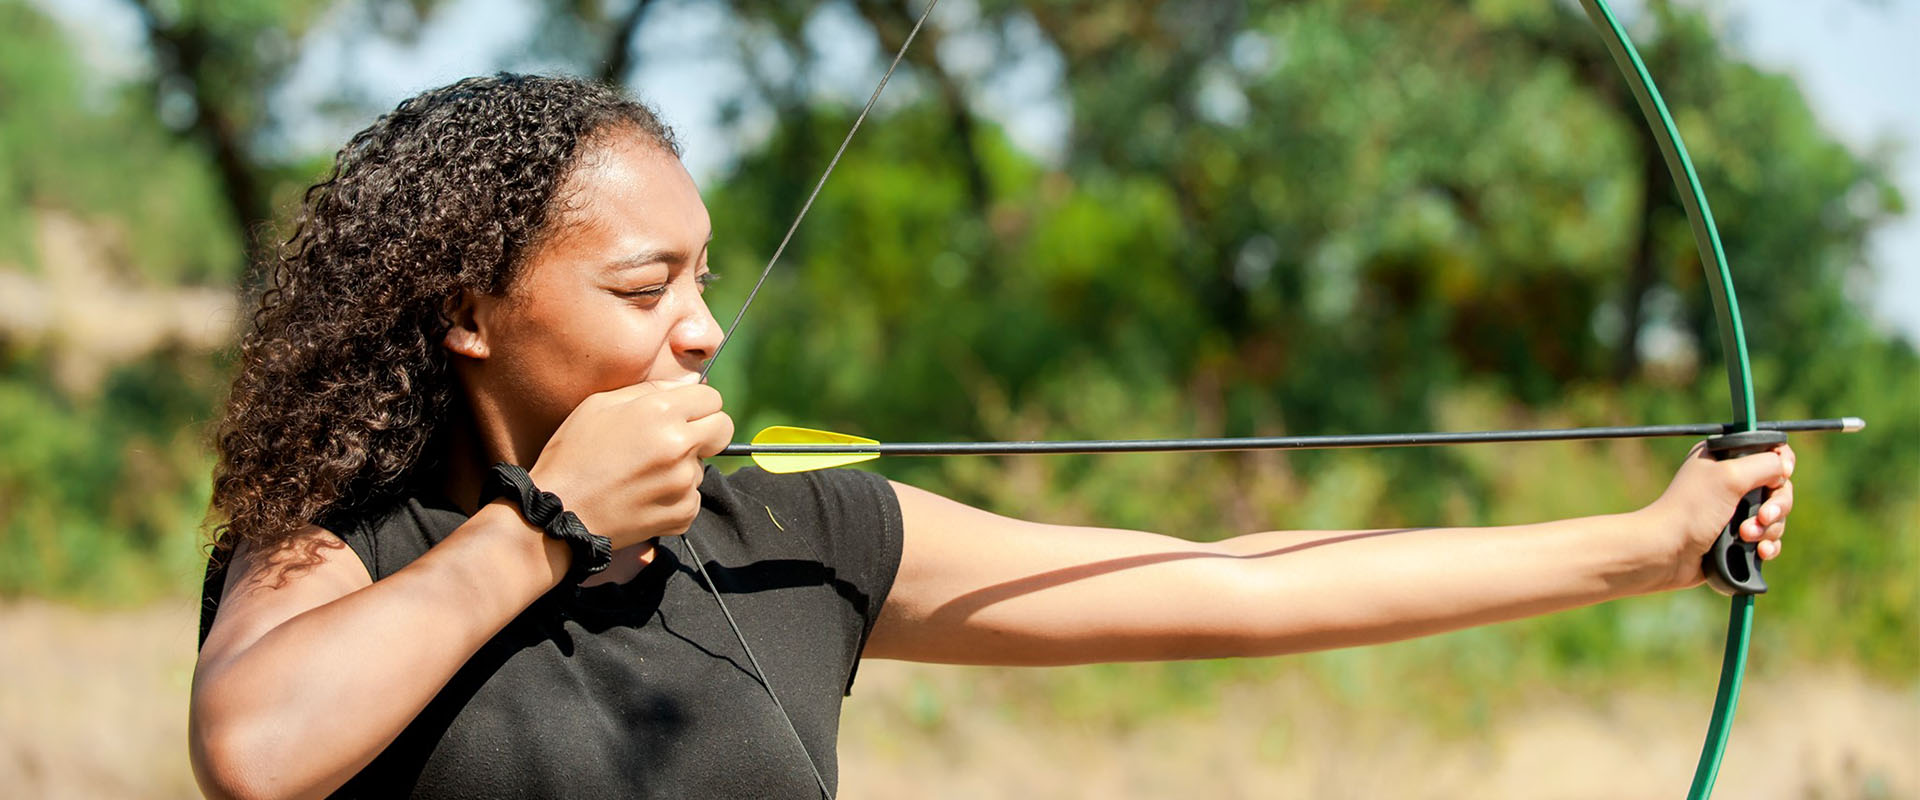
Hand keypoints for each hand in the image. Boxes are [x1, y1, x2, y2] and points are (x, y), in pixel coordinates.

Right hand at [526, 378, 732, 551]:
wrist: (560, 512)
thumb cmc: (573, 454)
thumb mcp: (600, 404)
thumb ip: (650, 390)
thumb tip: (687, 385)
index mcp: (661, 413)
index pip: (713, 397)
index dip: (698, 403)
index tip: (685, 412)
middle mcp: (679, 446)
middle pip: (723, 428)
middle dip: (706, 429)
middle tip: (677, 438)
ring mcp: (684, 483)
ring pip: (703, 464)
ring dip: (684, 465)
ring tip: (643, 473)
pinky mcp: (684, 513)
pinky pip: (693, 496)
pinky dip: (676, 496)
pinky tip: (644, 495)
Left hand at [1638, 440, 1795, 592]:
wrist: (1666, 552)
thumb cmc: (1692, 510)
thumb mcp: (1730, 476)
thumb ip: (1765, 464)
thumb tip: (1784, 468)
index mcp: (1724, 458)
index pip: (1768, 450)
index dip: (1781, 463)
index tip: (1782, 475)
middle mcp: (1730, 481)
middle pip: (1779, 487)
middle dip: (1776, 505)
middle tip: (1762, 517)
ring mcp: (1734, 510)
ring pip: (1775, 516)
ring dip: (1769, 528)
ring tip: (1746, 537)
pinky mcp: (1737, 537)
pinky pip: (1768, 539)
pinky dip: (1768, 545)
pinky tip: (1760, 553)